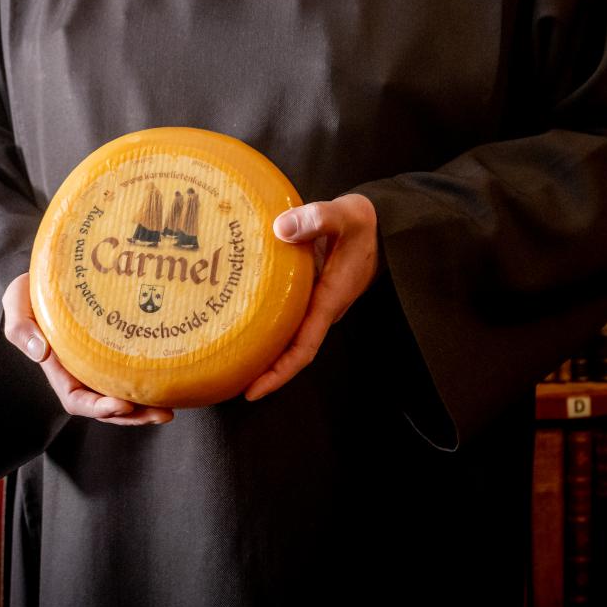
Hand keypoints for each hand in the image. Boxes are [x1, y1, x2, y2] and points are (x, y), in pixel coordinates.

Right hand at [2, 272, 173, 425]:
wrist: (56, 269)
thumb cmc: (34, 287)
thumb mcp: (17, 300)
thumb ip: (20, 326)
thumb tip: (39, 353)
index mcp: (58, 367)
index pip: (76, 399)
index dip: (97, 408)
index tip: (120, 405)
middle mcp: (82, 371)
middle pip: (107, 406)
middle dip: (133, 416)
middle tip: (161, 413)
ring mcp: (101, 363)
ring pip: (124, 394)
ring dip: (145, 407)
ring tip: (169, 409)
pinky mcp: (119, 349)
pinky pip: (134, 372)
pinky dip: (151, 383)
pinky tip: (170, 384)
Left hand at [243, 192, 379, 401]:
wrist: (381, 225)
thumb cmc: (364, 223)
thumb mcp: (347, 215)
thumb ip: (318, 218)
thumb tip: (281, 228)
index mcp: (329, 300)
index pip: (303, 348)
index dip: (279, 373)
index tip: (254, 391)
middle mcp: (320, 307)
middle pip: (289, 350)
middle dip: (261, 369)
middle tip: (225, 378)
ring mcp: (313, 300)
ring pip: (285, 334)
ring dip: (261, 348)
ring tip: (225, 356)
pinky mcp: (307, 288)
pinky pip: (283, 313)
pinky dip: (263, 321)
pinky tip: (238, 316)